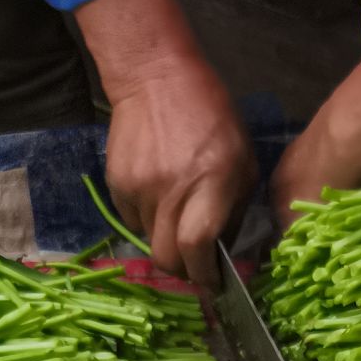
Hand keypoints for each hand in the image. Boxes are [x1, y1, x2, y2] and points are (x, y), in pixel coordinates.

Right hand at [75, 0, 253, 287]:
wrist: (154, 77)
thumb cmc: (211, 115)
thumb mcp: (242, 157)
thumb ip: (235, 206)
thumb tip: (224, 250)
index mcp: (212, 181)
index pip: (199, 245)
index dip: (204, 274)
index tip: (212, 283)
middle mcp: (173, 189)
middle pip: (168, 257)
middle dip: (183, 272)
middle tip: (194, 266)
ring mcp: (141, 187)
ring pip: (151, 242)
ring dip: (167, 242)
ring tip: (178, 219)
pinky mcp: (117, 183)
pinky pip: (132, 220)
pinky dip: (147, 220)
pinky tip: (158, 196)